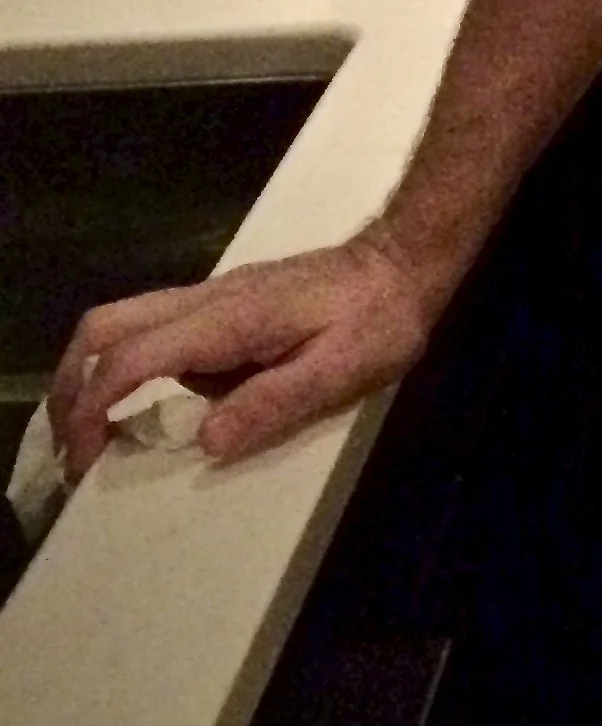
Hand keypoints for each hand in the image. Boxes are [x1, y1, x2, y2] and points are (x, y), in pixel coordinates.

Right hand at [46, 227, 433, 486]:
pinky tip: (172, 414)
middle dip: (72, 385)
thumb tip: (206, 441)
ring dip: (102, 378)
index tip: (83, 462)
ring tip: (107, 443)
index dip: (90, 410)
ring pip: (128, 324)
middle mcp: (207, 302)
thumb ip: (274, 402)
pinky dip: (143, 372)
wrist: (405, 263)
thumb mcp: (340, 370)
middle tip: (75, 448)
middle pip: (105, 325)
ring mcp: (216, 298)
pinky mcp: (228, 305)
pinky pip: (164, 333)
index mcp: (226, 320)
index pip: (130, 358)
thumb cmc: (379, 319)